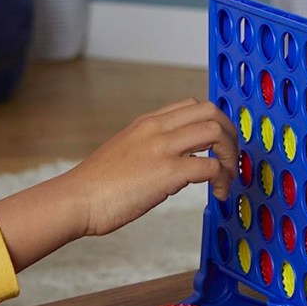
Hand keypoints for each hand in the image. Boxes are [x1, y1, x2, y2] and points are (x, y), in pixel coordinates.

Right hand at [66, 98, 237, 235]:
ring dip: (229, 155)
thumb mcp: (127, 153)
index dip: (214, 123)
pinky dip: (222, 179)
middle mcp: (156, 128)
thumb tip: (182, 165)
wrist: (76, 200)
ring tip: (227, 177)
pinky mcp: (166, 172)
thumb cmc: (97, 186)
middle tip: (230, 159)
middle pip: (211, 111)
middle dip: (230, 134)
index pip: (192, 105)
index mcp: (147, 123)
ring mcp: (162, 148)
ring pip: (215, 132)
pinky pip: (210, 167)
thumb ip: (153, 150)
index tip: (218, 146)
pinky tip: (217, 193)